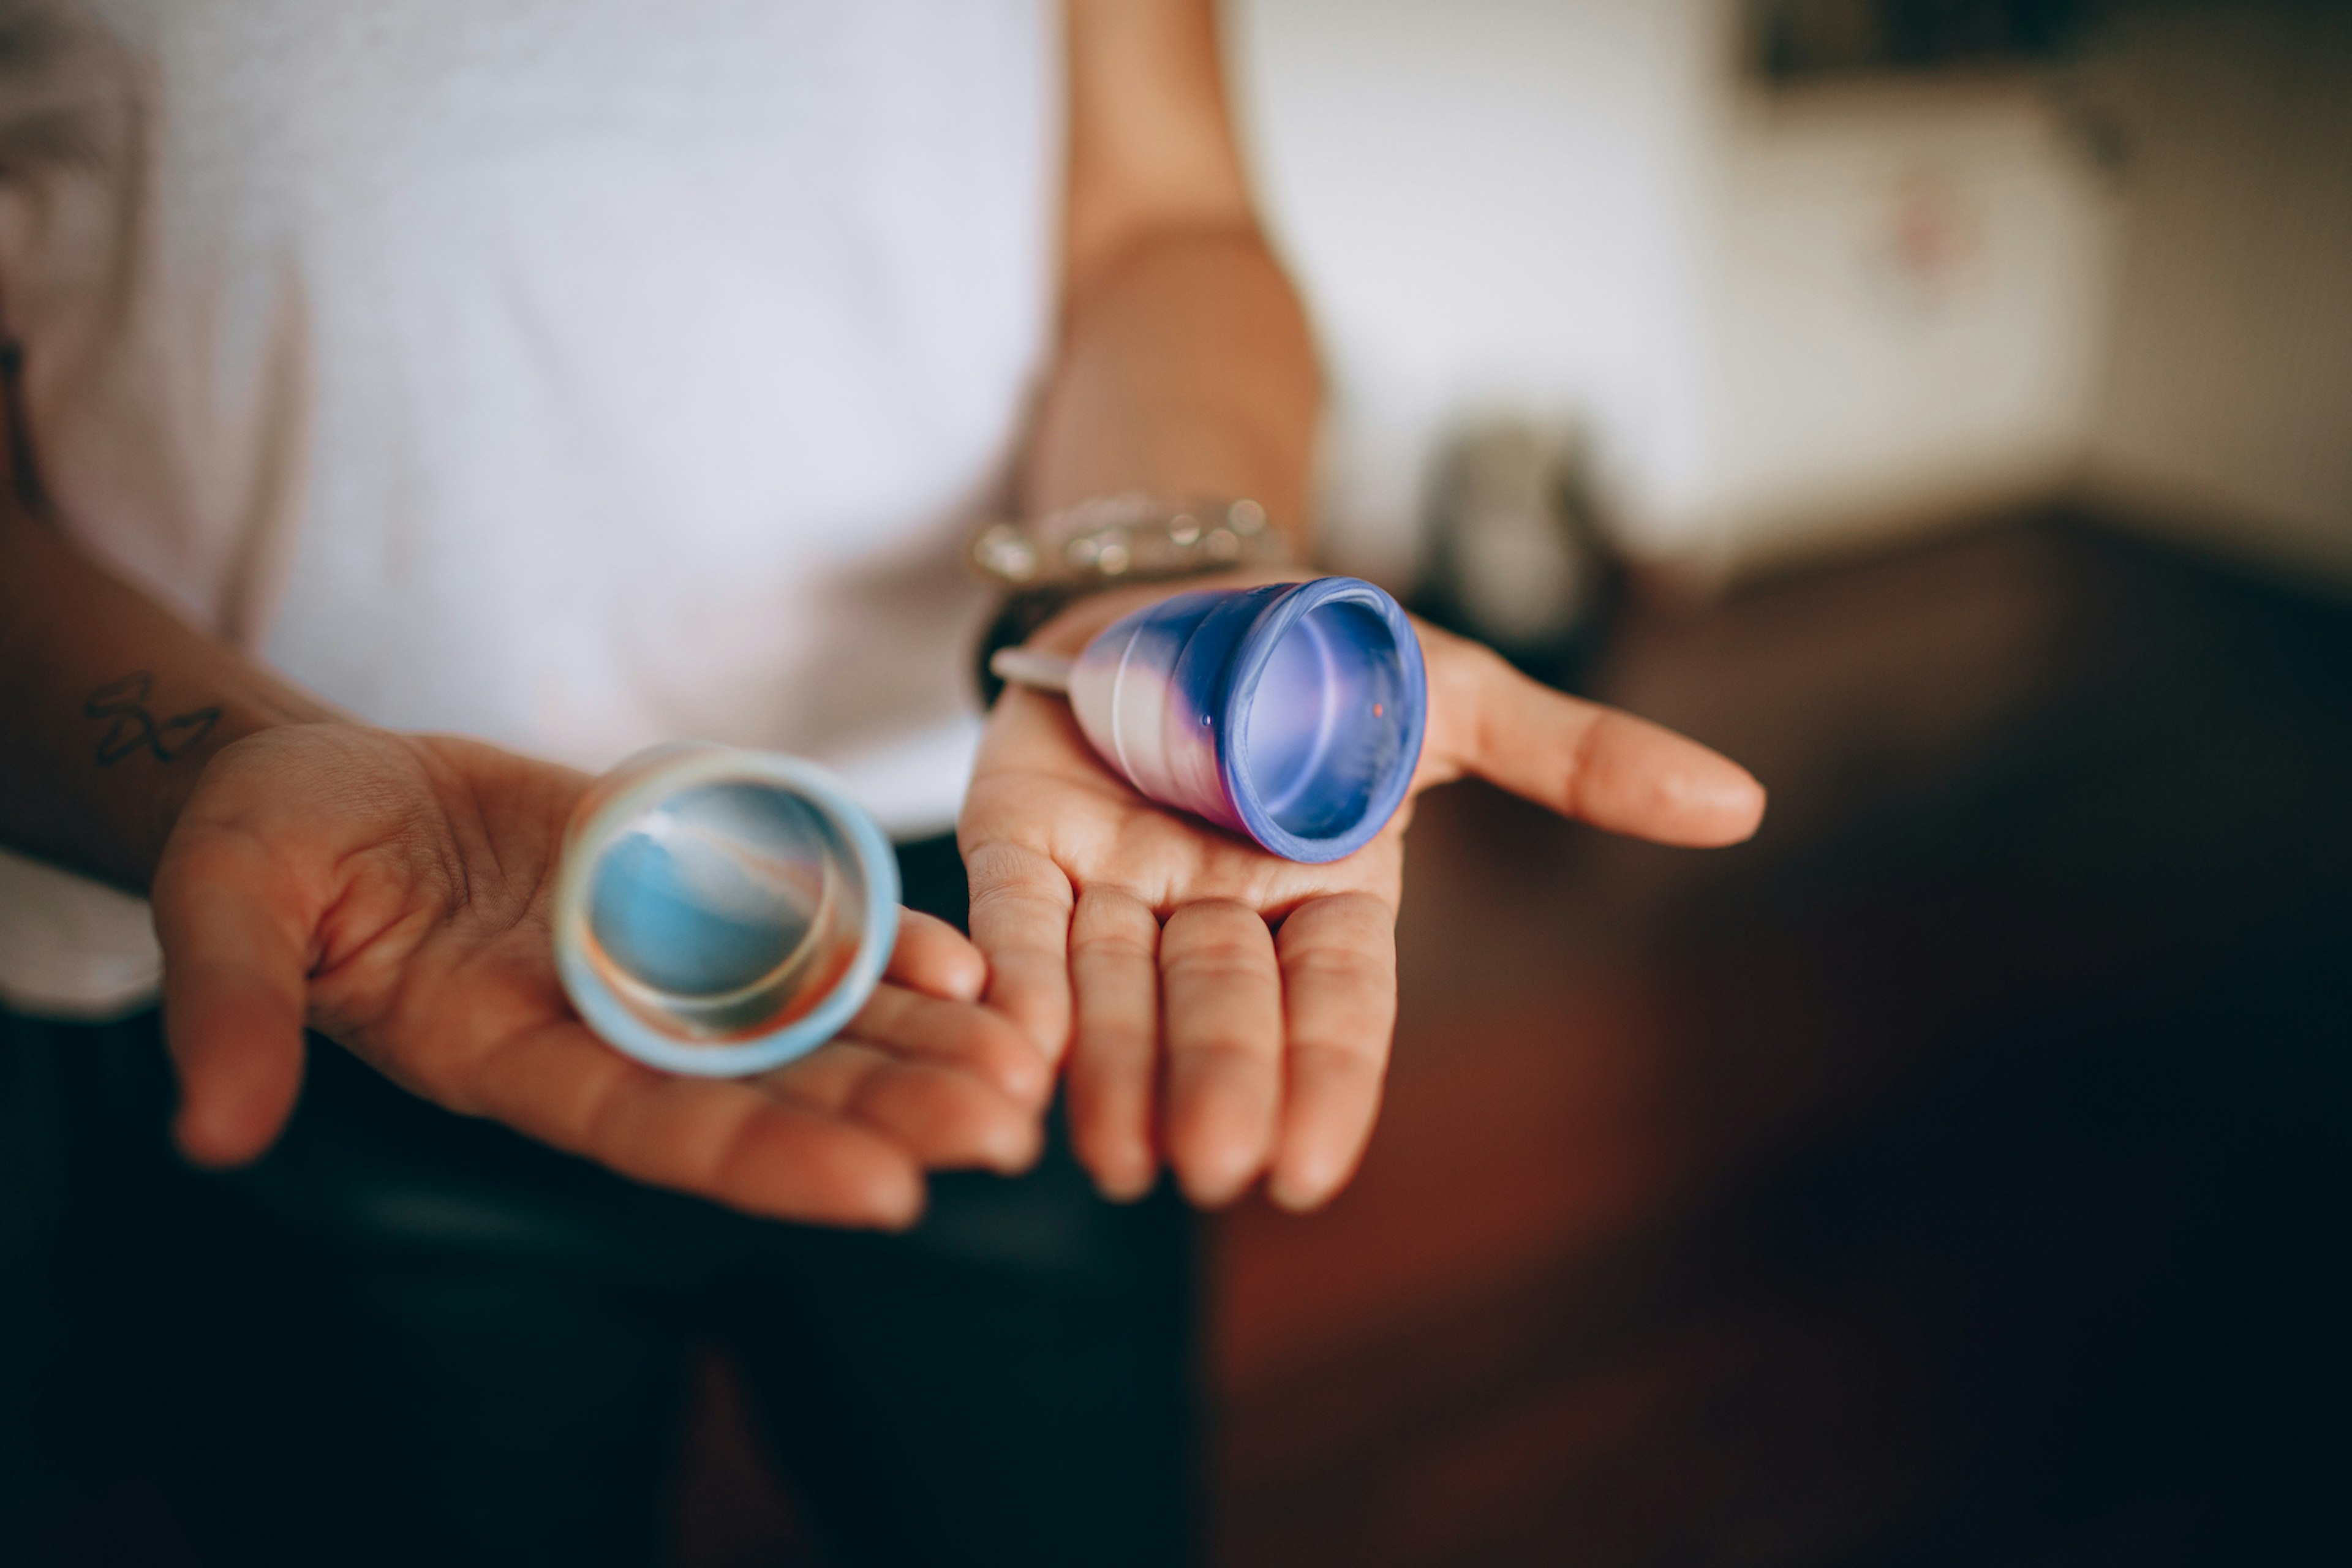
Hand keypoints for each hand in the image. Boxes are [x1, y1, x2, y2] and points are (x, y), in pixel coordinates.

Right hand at [152, 724, 1049, 1227]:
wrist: (323, 788)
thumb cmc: (267, 851)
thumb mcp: (227, 911)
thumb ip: (231, 1012)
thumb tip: (209, 1131)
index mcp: (505, 1058)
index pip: (652, 1129)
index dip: (766, 1159)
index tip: (885, 1196)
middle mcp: (601, 1028)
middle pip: (763, 1087)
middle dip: (885, 1112)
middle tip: (1008, 1133)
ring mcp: (650, 962)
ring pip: (804, 1020)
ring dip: (915, 1043)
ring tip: (1028, 1067)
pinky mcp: (683, 889)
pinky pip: (796, 928)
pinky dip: (879, 945)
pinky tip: (968, 964)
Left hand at [959, 578, 1764, 1211]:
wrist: (1182, 582)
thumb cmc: (1327, 659)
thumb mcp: (1453, 695)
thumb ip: (1575, 757)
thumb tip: (1742, 804)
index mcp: (1326, 893)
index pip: (1335, 1004)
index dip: (1326, 1080)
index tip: (1309, 1171)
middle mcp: (1217, 910)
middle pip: (1218, 1009)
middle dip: (1215, 1086)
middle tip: (1208, 1171)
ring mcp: (1114, 880)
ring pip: (1112, 987)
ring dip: (1109, 1072)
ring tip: (1109, 1157)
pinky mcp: (1023, 837)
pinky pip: (1012, 915)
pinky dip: (1011, 976)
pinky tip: (1009, 1046)